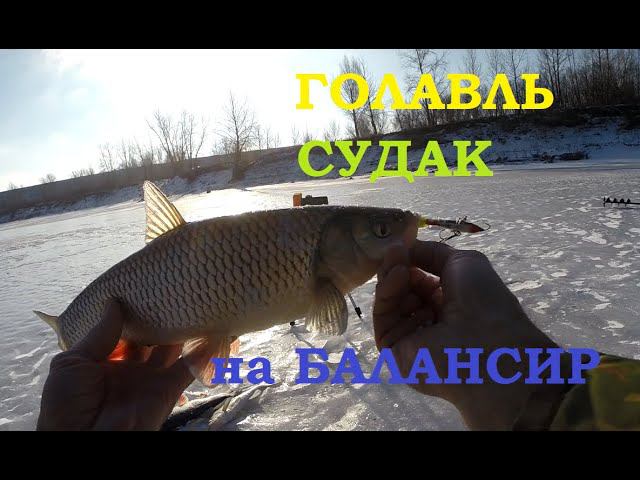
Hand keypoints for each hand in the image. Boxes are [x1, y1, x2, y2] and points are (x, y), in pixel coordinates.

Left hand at [37, 299, 192, 430]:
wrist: (82, 443)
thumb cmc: (67, 406)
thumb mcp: (71, 364)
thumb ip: (98, 334)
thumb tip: (113, 302)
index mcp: (104, 360)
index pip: (124, 329)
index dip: (134, 310)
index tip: (146, 287)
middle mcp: (130, 367)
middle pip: (151, 336)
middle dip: (161, 317)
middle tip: (174, 291)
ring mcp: (150, 379)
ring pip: (173, 348)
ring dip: (185, 329)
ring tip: (197, 302)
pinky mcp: (167, 391)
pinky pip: (188, 368)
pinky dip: (203, 351)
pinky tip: (213, 331)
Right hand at [373, 241, 559, 429]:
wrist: (489, 344)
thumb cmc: (484, 301)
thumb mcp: (463, 262)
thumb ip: (431, 252)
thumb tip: (404, 246)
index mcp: (447, 302)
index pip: (417, 279)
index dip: (408, 261)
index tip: (400, 245)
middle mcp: (428, 318)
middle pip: (399, 289)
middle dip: (397, 267)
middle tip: (395, 252)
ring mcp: (409, 336)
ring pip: (389, 302)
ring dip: (391, 278)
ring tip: (399, 265)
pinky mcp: (393, 351)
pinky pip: (383, 319)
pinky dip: (386, 295)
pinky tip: (397, 278)